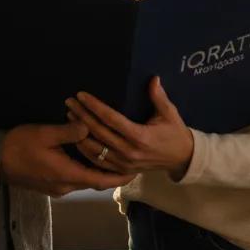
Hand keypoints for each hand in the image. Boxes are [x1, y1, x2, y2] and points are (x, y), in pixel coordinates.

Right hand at [0, 121, 135, 197]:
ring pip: (84, 181)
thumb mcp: (46, 134)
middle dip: (112, 174)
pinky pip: (74, 179)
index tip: (135, 172)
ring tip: (113, 159)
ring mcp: (56, 188)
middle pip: (95, 182)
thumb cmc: (20, 145)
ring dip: (98, 172)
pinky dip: (85, 170)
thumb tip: (89, 126)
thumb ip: (69, 131)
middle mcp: (64, 186)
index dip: (119, 178)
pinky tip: (89, 158)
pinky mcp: (50, 185)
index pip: (100, 181)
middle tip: (129, 163)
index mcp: (66, 175)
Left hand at [66, 78, 194, 179]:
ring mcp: (124, 163)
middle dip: (82, 116)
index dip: (95, 106)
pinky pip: (99, 163)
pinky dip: (85, 151)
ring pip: (95, 149)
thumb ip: (159, 97)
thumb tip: (153, 78)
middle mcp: (129, 151)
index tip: (82, 95)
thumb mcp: (170, 113)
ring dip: (80, 133)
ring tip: (69, 117)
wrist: (181, 159)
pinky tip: (76, 139)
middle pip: (99, 132)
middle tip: (69, 102)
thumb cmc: (174, 133)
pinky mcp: (122, 171)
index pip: (111, 119)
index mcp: (140, 136)